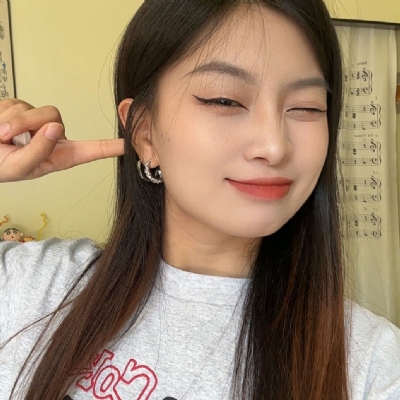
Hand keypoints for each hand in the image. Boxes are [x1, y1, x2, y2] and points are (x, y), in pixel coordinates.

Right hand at [0, 99, 123, 181]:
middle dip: (29, 123)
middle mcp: (53, 137)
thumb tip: (54, 127)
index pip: (91, 150)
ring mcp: (37, 122)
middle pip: (55, 117)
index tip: (129, 144)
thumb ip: (39, 150)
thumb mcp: (19, 167)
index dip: (111, 147)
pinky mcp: (20, 109)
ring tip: (0, 137)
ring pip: (35, 109)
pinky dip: (2, 114)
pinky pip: (15, 102)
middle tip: (7, 137)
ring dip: (12, 121)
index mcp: (60, 156)